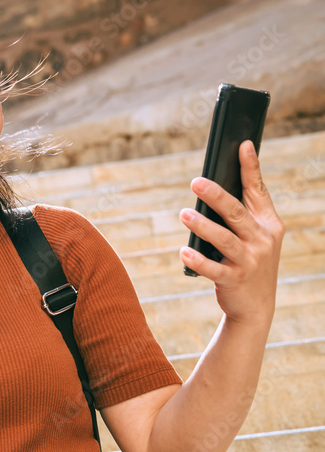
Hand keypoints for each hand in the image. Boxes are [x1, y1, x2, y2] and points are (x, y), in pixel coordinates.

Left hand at [179, 140, 285, 326]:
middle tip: (195, 182)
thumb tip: (213, 187)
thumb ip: (241, 214)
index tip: (243, 145)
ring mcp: (250, 260)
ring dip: (203, 225)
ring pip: (224, 239)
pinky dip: (198, 260)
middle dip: (216, 195)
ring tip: (184, 214)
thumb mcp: (255, 237)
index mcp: (268, 224)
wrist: (257, 306)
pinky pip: (213, 269)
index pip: (257, 191)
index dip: (250, 168)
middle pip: (236, 212)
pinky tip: (184, 251)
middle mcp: (262, 239)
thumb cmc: (249, 262)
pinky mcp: (234, 280)